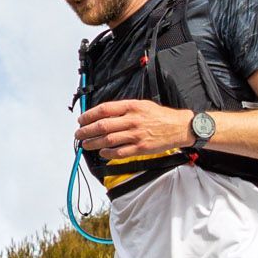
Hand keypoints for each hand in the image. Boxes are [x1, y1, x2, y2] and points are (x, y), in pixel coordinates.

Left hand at [75, 99, 193, 159]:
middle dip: (86, 131)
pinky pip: (119, 152)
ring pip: (108, 140)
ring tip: (86, 144)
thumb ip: (123, 109)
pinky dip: (108, 153)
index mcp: (131, 107)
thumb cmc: (160, 116)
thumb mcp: (141, 105)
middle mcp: (132, 120)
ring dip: (93, 143)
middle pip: (102, 126)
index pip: (104, 110)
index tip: (81, 119)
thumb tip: (103, 114)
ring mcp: (136, 135)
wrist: (178, 127)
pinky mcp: (140, 148)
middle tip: (79, 134)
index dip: (89, 115)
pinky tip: (102, 152)